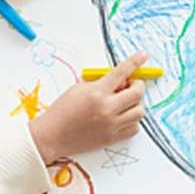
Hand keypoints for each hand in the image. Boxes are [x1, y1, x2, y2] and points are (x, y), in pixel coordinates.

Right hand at [29, 52, 148, 162]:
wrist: (51, 136)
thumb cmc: (62, 110)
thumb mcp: (79, 88)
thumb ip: (101, 83)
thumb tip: (122, 81)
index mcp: (97, 92)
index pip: (121, 72)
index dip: (134, 62)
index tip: (143, 55)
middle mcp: (106, 108)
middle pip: (137, 93)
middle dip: (137, 86)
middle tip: (131, 85)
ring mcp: (110, 125)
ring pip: (139, 112)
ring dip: (135, 104)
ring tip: (124, 102)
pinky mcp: (111, 138)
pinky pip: (134, 128)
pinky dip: (132, 120)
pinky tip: (121, 116)